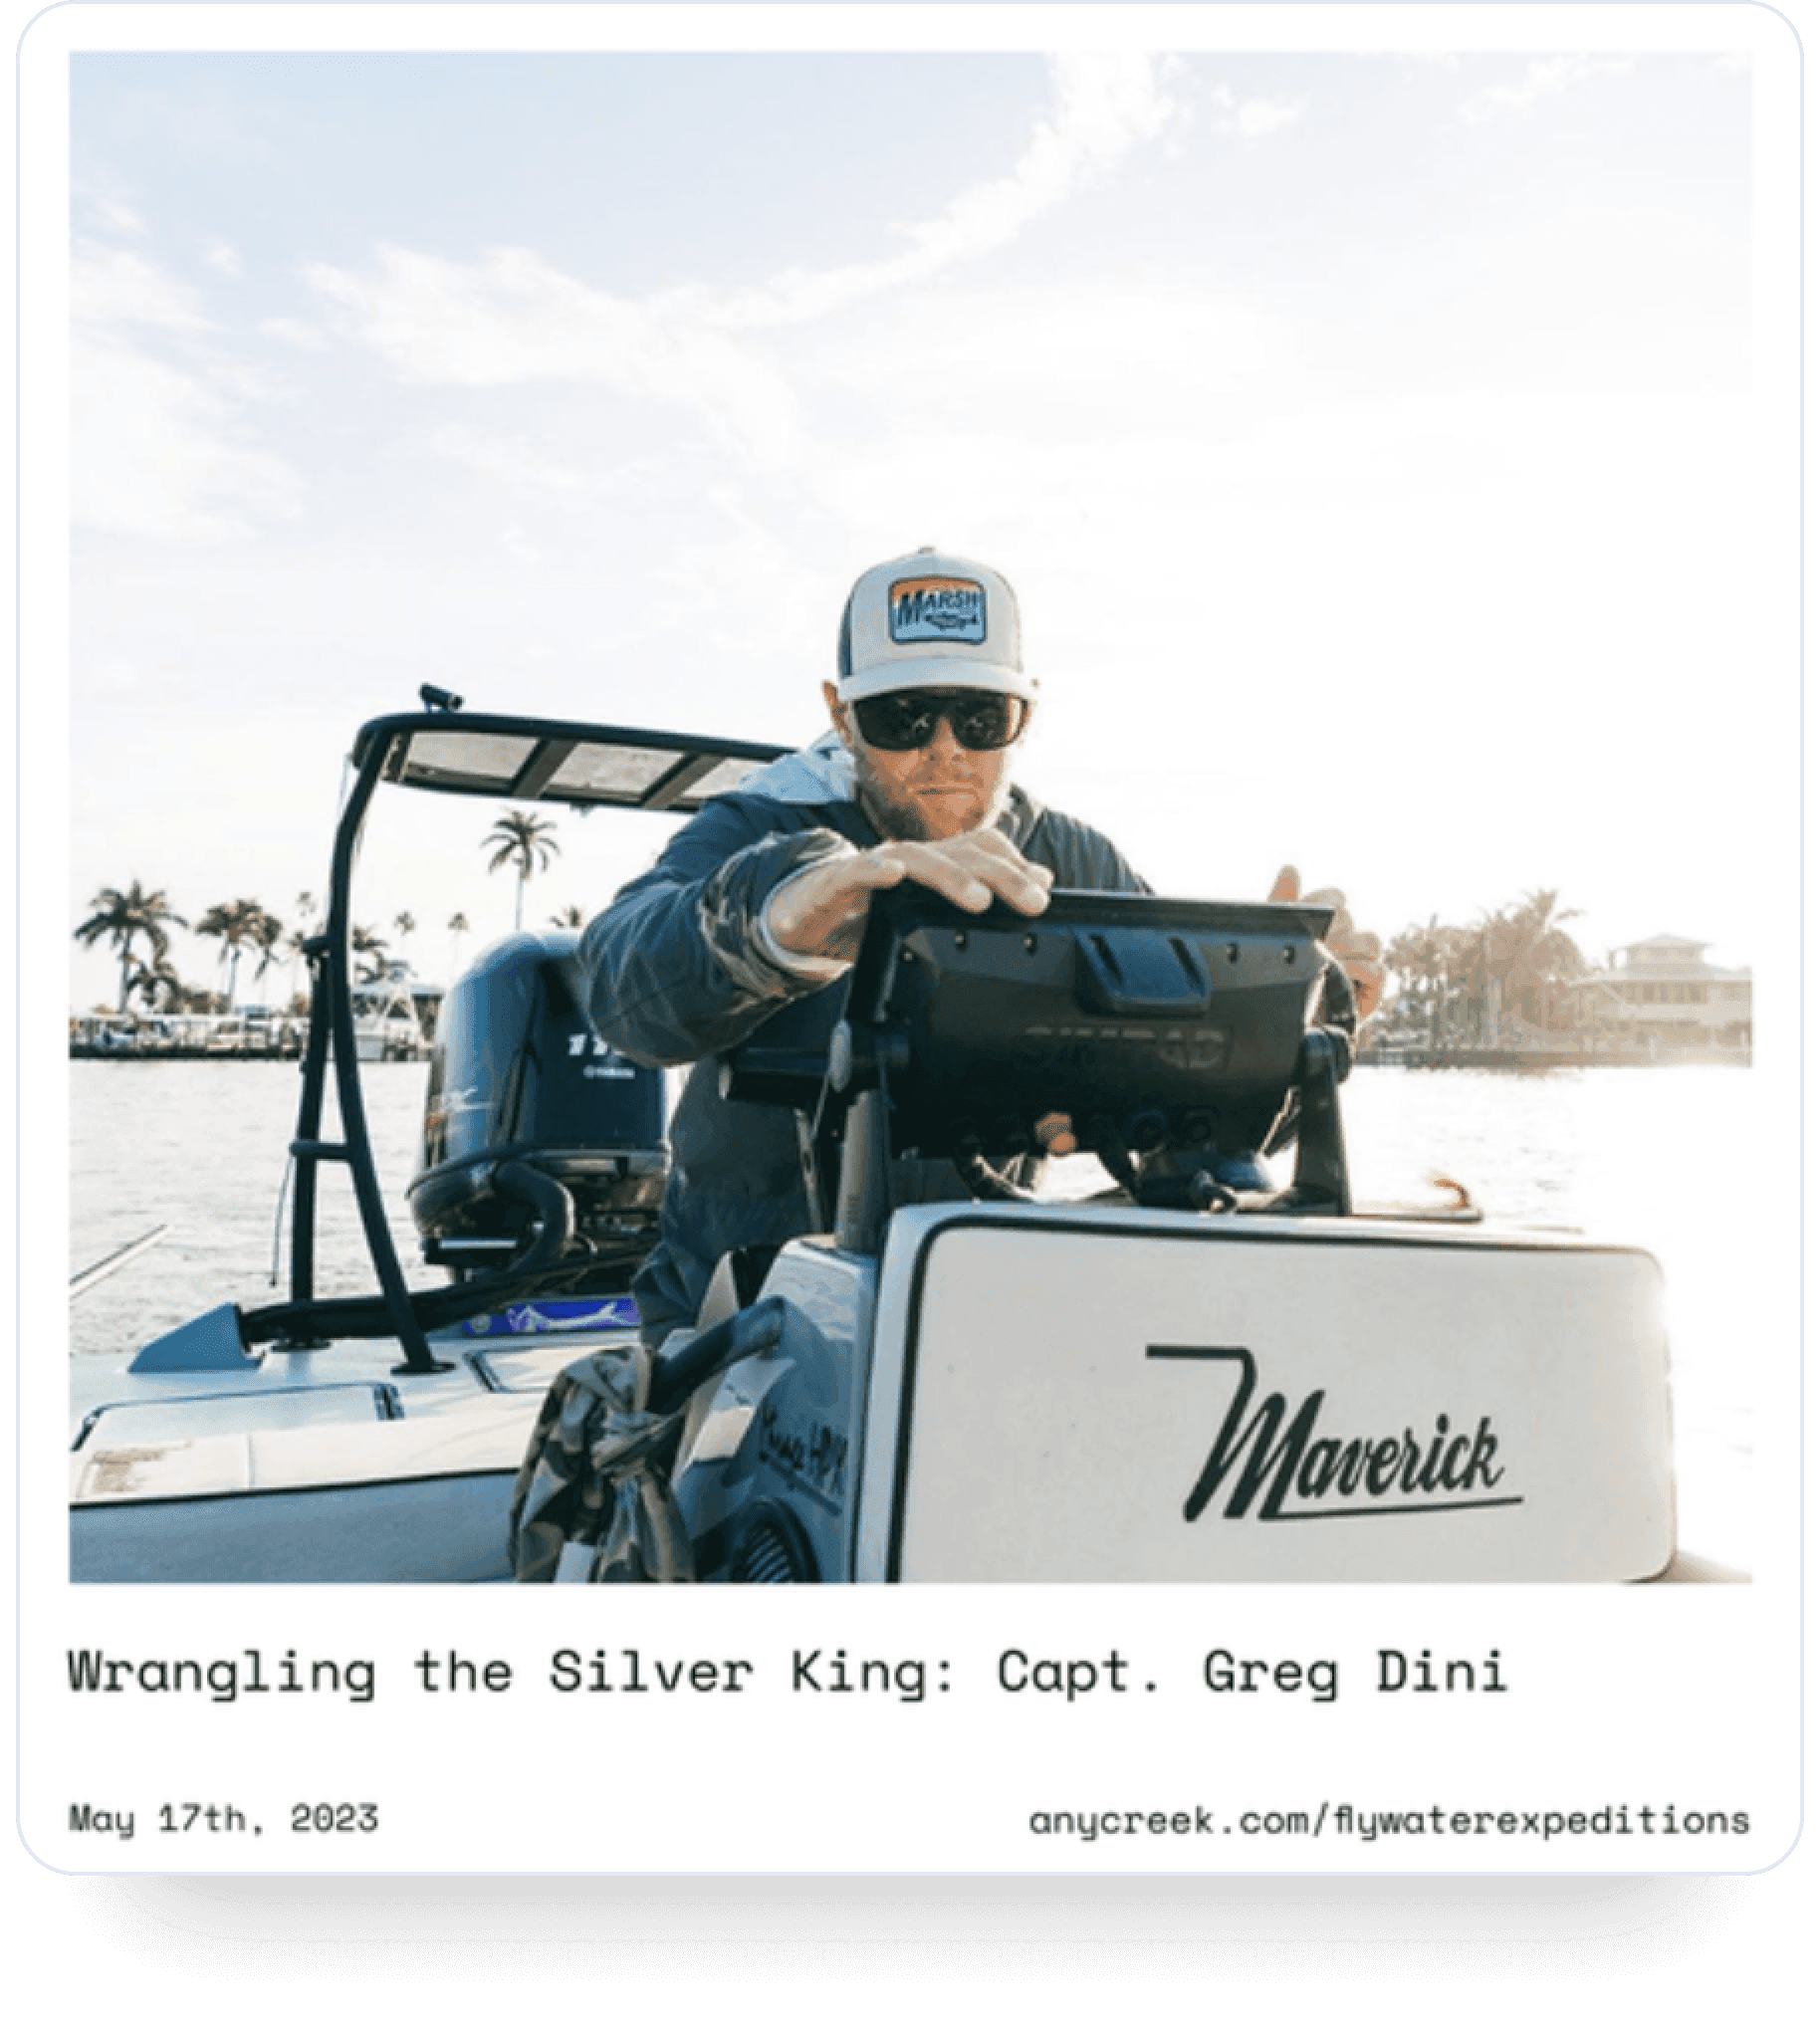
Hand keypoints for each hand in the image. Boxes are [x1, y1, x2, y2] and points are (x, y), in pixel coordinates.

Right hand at [768, 827, 1054, 964]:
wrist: (803, 917)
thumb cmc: (867, 912)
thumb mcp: (927, 911)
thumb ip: (981, 893)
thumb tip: (1042, 881)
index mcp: (934, 863)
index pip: (982, 848)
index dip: (1015, 865)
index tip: (1043, 893)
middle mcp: (909, 857)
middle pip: (961, 854)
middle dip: (1001, 876)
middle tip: (1032, 902)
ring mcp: (872, 866)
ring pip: (917, 859)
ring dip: (950, 877)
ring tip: (978, 900)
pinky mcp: (835, 881)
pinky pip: (856, 871)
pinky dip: (874, 871)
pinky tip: (893, 878)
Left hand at [1269, 865, 1385, 1021]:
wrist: (1288, 1023)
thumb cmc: (1283, 980)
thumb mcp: (1277, 940)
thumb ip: (1283, 901)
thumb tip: (1290, 868)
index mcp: (1323, 924)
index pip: (1335, 897)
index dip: (1326, 900)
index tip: (1310, 913)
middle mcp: (1345, 939)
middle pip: (1350, 918)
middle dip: (1332, 928)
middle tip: (1316, 942)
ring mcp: (1360, 962)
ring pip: (1370, 939)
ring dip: (1347, 948)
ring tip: (1327, 959)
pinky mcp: (1371, 988)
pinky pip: (1378, 970)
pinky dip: (1360, 970)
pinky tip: (1341, 974)